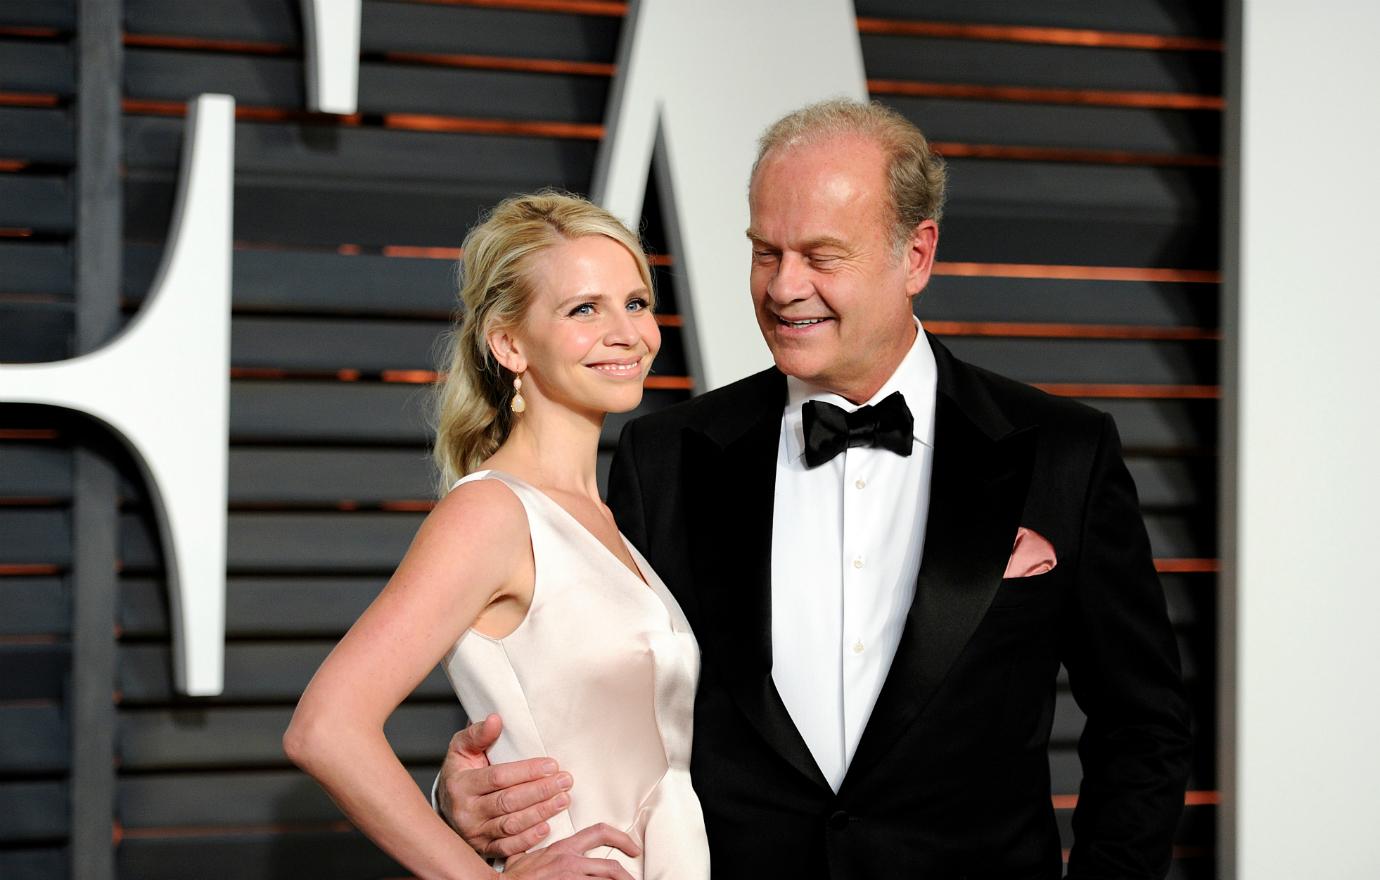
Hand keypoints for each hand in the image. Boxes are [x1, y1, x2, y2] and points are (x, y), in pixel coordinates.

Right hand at [437, 715, 574, 858]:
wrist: (446, 803)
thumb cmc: (461, 771)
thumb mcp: (462, 748)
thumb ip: (478, 733)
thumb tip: (496, 719)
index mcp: (461, 783)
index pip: (498, 777)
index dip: (527, 772)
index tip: (552, 764)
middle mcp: (466, 811)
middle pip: (508, 802)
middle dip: (540, 791)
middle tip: (565, 781)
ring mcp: (474, 832)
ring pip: (511, 825)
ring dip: (540, 813)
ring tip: (563, 800)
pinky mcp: (483, 848)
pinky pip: (508, 848)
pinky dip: (528, 840)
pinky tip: (546, 829)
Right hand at [503, 824, 641, 879]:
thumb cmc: (512, 879)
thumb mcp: (523, 856)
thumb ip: (531, 846)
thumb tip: (530, 840)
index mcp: (564, 848)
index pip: (600, 832)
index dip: (621, 838)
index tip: (633, 847)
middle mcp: (571, 862)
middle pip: (611, 867)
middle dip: (627, 876)